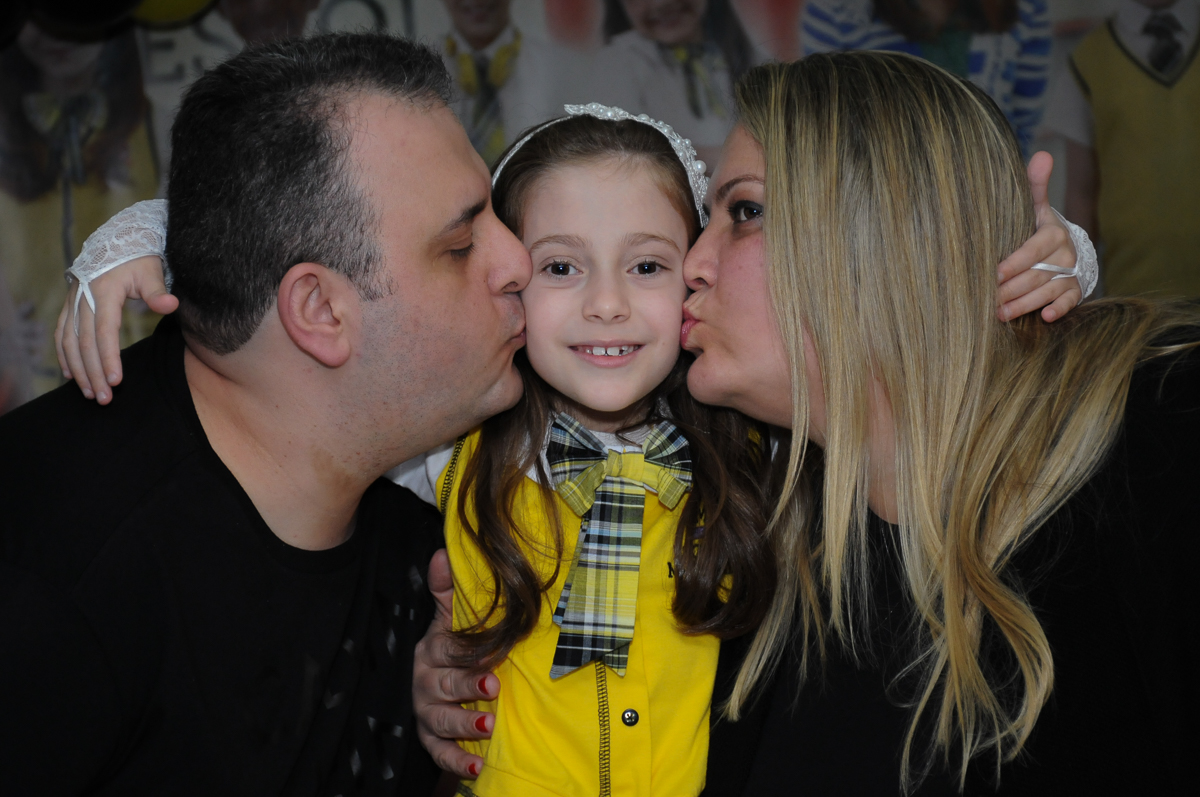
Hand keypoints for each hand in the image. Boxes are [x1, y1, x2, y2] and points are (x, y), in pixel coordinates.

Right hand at [54, 256, 176, 403]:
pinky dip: (63, 356)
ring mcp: (72, 302)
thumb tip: (171, 306)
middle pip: (84, 343)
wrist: (118, 240)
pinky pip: (61, 334)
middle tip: (105, 398)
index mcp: (104, 292)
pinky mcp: (69, 305)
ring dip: (78, 369)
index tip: (116, 380)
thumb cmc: (138, 258)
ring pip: (69, 342)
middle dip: (94, 373)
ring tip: (90, 393)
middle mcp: (83, 298)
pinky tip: (71, 375)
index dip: (108, 357)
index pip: (105, 331)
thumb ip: (158, 292)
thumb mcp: (151, 271)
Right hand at [413, 549, 499, 778]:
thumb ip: (449, 589)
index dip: (469, 652)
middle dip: (468, 687)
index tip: (492, 654)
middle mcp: (425, 682)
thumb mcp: (454, 617)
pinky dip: (456, 761)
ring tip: (488, 727)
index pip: (447, 649)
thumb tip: (442, 553)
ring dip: (463, 724)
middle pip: (445, 685)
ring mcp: (427, 712)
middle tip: (493, 688)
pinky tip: (476, 767)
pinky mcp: (432, 739)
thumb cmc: (456, 645)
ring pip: (440, 720)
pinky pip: (440, 752)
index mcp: (431, 649)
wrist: (451, 683)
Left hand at [996, 152, 1082, 322]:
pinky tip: (1045, 318)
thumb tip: (1042, 155)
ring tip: (1000, 314)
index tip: (993, 274)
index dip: (1014, 263)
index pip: (1033, 249)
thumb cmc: (1039, 226)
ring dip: (1024, 303)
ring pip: (1047, 290)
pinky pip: (1070, 302)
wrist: (1064, 246)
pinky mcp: (1074, 291)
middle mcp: (1064, 254)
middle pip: (1036, 274)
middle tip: (987, 300)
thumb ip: (1034, 185)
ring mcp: (1070, 274)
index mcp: (1053, 233)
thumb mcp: (1035, 206)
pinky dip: (1059, 309)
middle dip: (1011, 288)